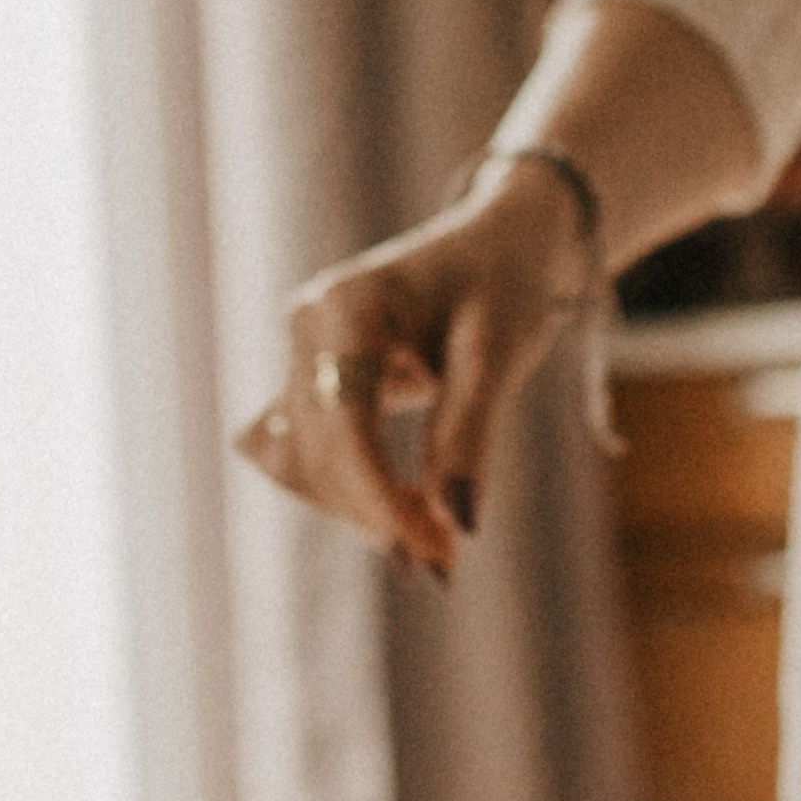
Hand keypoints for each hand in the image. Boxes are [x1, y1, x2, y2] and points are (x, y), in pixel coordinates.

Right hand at [233, 156, 593, 576]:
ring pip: (296, 461)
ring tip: (431, 533)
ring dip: (353, 507)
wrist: (500, 242)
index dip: (380, 497)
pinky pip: (297, 451)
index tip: (435, 553)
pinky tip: (395, 505)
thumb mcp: (498, 352)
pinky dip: (339, 488)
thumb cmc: (504, 283)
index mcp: (344, 304)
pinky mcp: (307, 379)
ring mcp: (298, 352)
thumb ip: (468, 434)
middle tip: (446, 558)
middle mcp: (306, 325)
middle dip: (376, 511)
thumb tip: (457, 525)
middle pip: (316, 451)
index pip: (343, 424)